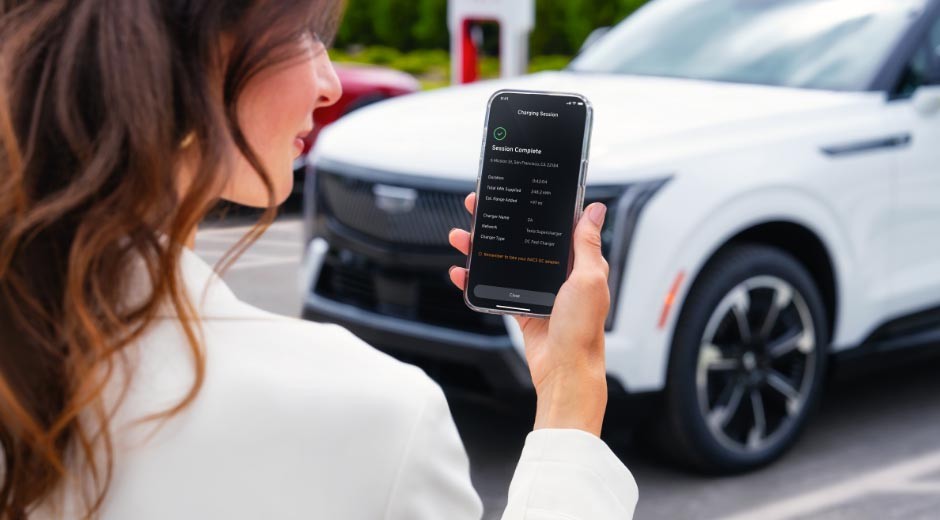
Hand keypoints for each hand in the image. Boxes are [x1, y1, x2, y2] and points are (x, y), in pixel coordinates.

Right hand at [448, 193, 610, 436]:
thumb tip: (595, 210)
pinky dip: (475, 280)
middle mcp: (557, 274)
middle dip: (498, 224)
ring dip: (480, 249)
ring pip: (503, 262)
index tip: (514, 192)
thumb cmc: (582, 328)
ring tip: (461, 237)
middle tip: (476, 208)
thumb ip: (587, 244)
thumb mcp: (589, 278)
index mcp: (577, 263)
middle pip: (521, 240)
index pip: (552, 226)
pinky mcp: (520, 308)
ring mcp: (536, 290)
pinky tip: (461, 272)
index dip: (533, 208)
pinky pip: (494, 289)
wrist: (565, 369)